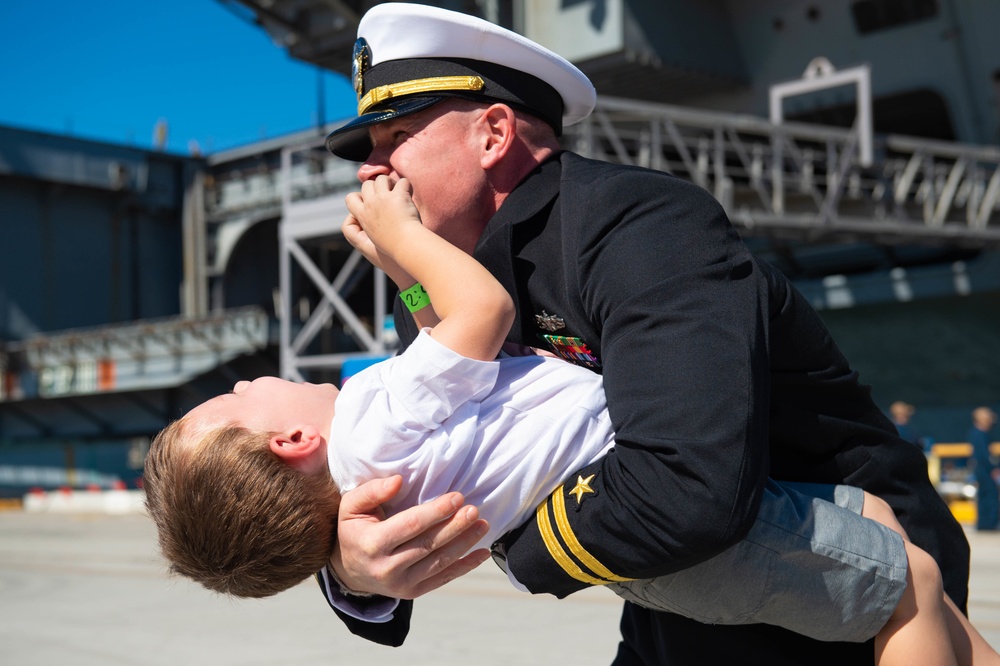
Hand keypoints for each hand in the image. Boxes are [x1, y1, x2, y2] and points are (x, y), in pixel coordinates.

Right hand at [330, 475, 490, 598]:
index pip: (410, 525)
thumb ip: (372, 491)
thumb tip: (399, 480)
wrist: (348, 569)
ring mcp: (400, 584)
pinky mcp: (412, 592)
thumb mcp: (351, 506)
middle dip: (455, 527)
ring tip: (482, 525)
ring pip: (439, 562)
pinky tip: (483, 553)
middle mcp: (387, 568)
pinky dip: (465, 566)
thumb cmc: (353, 529)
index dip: (436, 511)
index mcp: (372, 544)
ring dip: (465, 544)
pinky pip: (443, 579)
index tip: (457, 497)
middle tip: (474, 510)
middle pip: (428, 545)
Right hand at [345, 176, 421, 257]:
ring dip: (390, 182)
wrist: (406, 246)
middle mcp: (371, 204)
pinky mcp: (399, 196)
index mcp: (362, 215)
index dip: (360, 197)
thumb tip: (367, 215)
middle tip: (387, 195)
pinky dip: (406, 186)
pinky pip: (402, 182)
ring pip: (382, 178)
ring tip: (398, 191)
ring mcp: (384, 198)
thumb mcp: (371, 238)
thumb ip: (367, 224)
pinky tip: (409, 193)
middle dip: (376, 187)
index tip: (370, 203)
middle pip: (367, 184)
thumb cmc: (391, 246)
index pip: (350, 198)